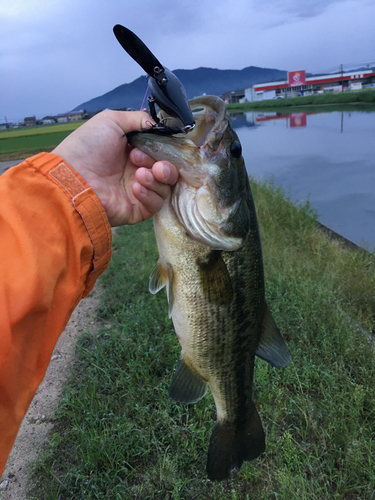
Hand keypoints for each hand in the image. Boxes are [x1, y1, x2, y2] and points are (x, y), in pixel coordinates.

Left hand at [52, 110, 177, 225]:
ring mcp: (138, 193)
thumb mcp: (111, 121)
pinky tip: (135, 187)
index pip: (162, 154)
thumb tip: (157, 125)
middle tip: (147, 163)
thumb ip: (138, 119)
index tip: (148, 147)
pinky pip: (155, 205)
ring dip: (156, 179)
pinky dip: (150, 195)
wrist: (72, 177)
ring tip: (139, 174)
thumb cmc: (87, 148)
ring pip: (165, 188)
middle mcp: (137, 173)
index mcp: (134, 153)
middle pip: (168, 172)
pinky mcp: (136, 210)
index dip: (162, 150)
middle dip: (164, 166)